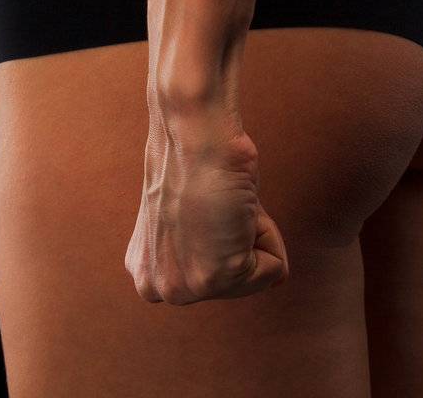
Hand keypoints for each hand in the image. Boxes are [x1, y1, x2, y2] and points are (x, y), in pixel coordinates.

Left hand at [126, 111, 289, 304]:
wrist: (193, 133)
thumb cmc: (196, 159)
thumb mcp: (193, 220)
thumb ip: (215, 250)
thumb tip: (275, 275)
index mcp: (148, 272)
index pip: (215, 276)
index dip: (223, 234)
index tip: (203, 205)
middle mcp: (158, 288)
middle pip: (236, 282)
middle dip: (240, 239)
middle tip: (217, 203)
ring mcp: (184, 288)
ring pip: (257, 275)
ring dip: (254, 233)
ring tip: (225, 203)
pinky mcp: (214, 278)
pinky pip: (273, 268)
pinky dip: (266, 232)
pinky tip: (235, 205)